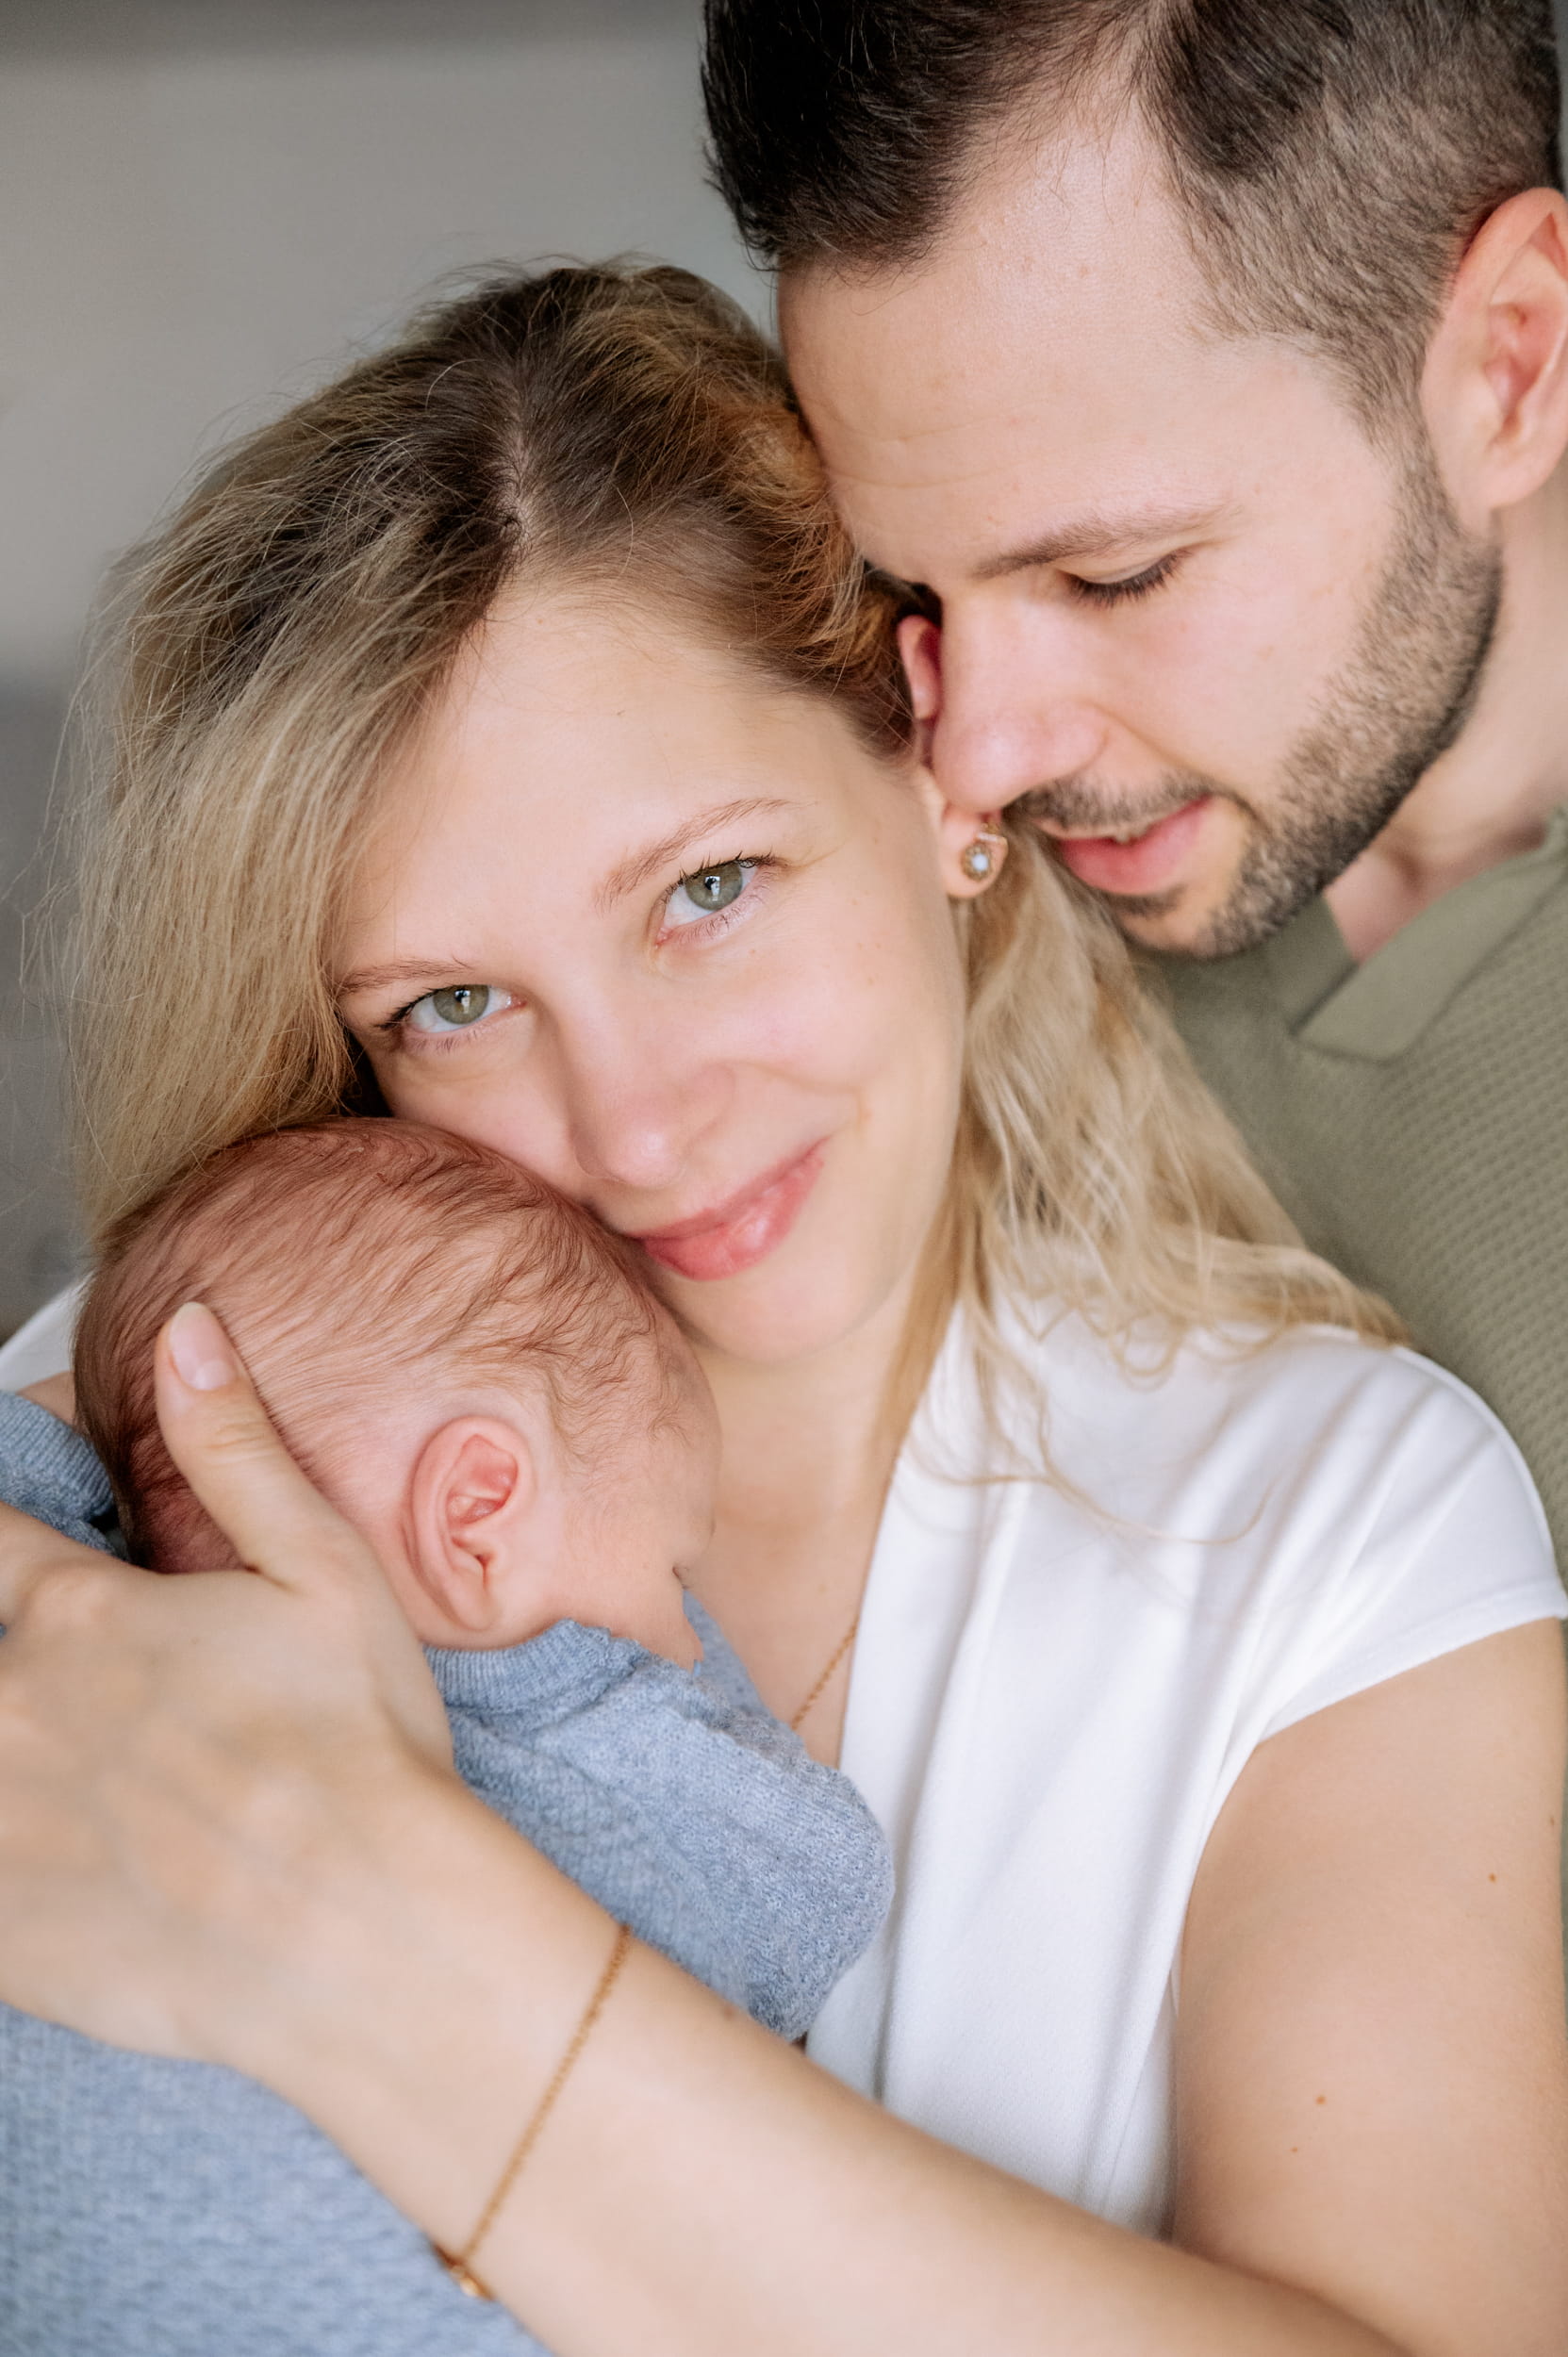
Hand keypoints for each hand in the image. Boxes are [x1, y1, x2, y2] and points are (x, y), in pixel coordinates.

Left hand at [0, 1304, 451, 2068]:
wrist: (367, 1939)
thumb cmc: (363, 1753)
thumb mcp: (323, 1569)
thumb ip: (234, 1447)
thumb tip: (183, 1329)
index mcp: (78, 1614)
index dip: (1, 1540)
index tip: (28, 1567)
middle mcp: (8, 1706)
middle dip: (17, 1648)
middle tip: (89, 1688)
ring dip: (6, 1742)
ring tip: (68, 1758)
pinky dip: (5, 1842)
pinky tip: (51, 1843)